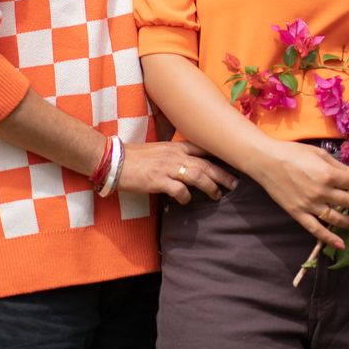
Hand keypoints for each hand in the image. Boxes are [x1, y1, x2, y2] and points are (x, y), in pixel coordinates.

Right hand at [118, 140, 236, 203]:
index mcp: (176, 146)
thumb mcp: (159, 150)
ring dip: (210, 186)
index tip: (232, 163)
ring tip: (217, 195)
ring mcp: (167, 167)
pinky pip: (178, 189)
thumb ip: (175, 155)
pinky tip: (185, 201)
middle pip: (206, 164)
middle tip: (235, 184)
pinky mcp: (158, 180)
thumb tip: (188, 165)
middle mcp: (175, 155)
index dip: (219, 156)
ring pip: (197, 175)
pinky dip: (185, 196)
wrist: (114, 160)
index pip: (203, 149)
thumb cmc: (135, 157)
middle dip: (223, 174)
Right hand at [250, 142, 348, 250]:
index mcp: (328, 175)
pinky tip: (341, 244)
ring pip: (338, 219)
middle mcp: (322, 193)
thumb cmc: (293, 153)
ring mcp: (310, 206)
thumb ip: (341, 166)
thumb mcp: (319, 154)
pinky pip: (317, 230)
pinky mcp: (299, 214)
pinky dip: (330, 239)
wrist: (266, 161)